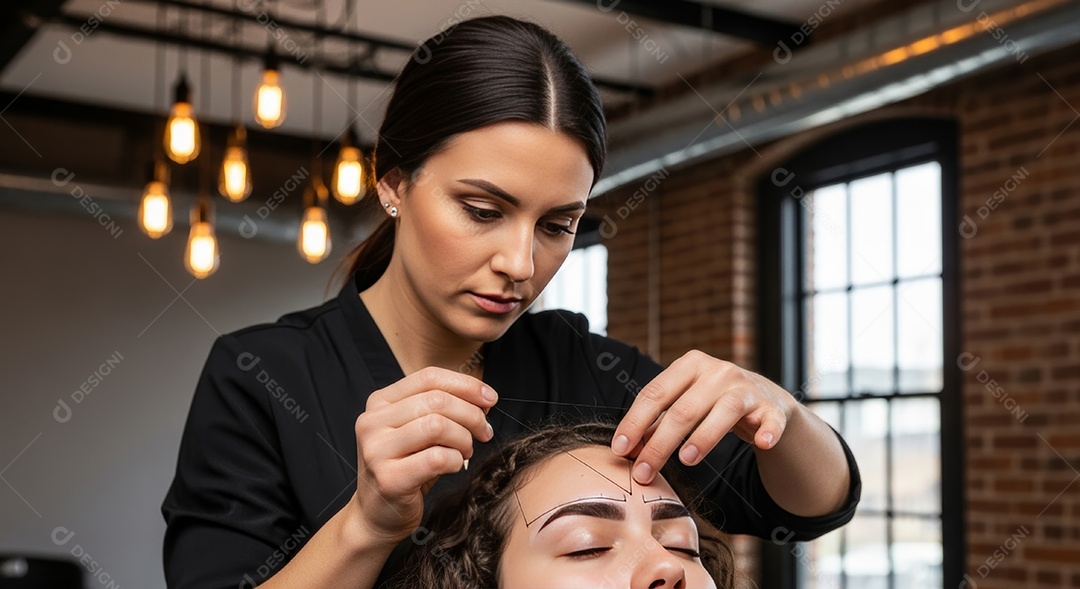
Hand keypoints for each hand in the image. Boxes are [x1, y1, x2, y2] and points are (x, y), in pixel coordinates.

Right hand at [350, 367, 496, 542]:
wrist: (376, 516)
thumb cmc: (405, 469)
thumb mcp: (420, 432)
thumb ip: (444, 410)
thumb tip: (484, 398)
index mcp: (379, 403)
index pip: (428, 377)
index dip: (466, 385)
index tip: (491, 398)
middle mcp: (372, 422)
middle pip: (436, 401)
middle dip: (471, 415)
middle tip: (484, 432)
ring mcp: (376, 450)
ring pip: (437, 426)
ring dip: (463, 439)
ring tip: (466, 451)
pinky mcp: (388, 479)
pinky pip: (437, 458)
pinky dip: (455, 460)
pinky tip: (455, 466)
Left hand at [611, 350, 797, 484]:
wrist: (765, 399)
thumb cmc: (713, 403)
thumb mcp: (684, 403)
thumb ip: (657, 422)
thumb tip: (626, 448)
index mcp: (689, 366)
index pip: (655, 393)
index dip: (635, 422)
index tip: (620, 448)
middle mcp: (718, 372)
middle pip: (683, 409)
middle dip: (660, 444)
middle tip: (644, 471)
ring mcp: (747, 388)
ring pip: (723, 411)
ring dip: (703, 437)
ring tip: (685, 460)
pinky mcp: (772, 407)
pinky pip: (771, 420)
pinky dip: (768, 431)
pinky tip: (762, 443)